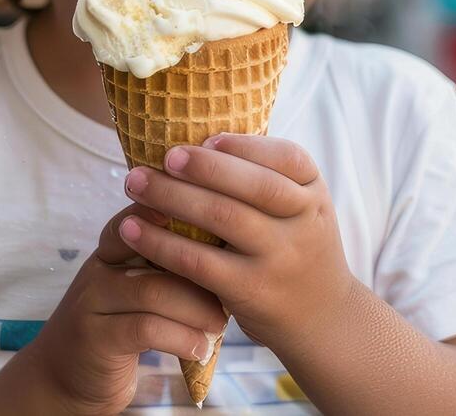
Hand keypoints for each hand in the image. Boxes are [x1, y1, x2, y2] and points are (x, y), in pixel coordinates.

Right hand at [4, 204, 227, 415]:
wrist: (66, 376)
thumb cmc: (118, 327)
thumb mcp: (135, 289)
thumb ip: (165, 267)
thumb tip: (227, 248)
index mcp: (112, 250)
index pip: (143, 215)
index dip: (178, 212)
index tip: (219, 215)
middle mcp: (99, 268)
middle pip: (155, 248)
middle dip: (201, 268)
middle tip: (233, 287)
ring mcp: (93, 302)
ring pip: (154, 290)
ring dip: (197, 309)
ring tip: (219, 324)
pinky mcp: (96, 339)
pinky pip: (146, 329)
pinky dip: (181, 338)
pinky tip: (199, 349)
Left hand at [117, 134, 356, 350]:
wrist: (323, 318)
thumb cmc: (296, 249)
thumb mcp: (301, 210)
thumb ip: (266, 180)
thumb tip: (199, 141)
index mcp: (315, 193)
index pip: (288, 158)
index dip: (246, 145)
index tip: (208, 137)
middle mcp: (305, 223)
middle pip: (254, 185)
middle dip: (204, 166)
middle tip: (164, 156)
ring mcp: (280, 258)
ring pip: (223, 218)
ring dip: (172, 196)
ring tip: (134, 183)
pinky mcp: (251, 291)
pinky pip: (200, 262)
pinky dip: (162, 243)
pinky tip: (132, 229)